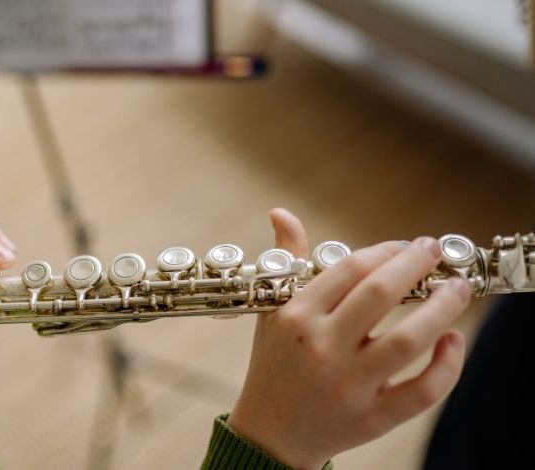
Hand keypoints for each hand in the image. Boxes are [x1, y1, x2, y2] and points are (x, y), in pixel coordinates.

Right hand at [227, 209, 469, 469]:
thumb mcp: (273, 311)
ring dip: (442, 307)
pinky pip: (421, 390)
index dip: (385, 250)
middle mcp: (320, 348)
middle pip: (380, 293)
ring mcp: (347, 385)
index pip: (349, 269)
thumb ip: (288, 261)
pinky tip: (451, 340)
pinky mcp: (371, 419)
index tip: (405, 246)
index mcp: (295, 317)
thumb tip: (280, 213)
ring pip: (408, 339)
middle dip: (416, 264)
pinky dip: (446, 364)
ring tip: (457, 288)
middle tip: (435, 251)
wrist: (270, 432)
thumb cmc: (275, 363)